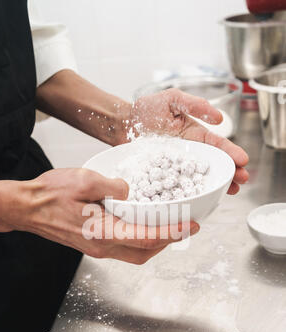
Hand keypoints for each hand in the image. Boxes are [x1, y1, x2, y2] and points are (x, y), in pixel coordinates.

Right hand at [6, 169, 199, 264]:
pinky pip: (123, 248)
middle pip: (145, 252)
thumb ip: (113, 186)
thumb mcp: (85, 180)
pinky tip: (142, 227)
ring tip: (168, 228)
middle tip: (184, 228)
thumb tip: (129, 191)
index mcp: (103, 231)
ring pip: (135, 254)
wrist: (27, 208)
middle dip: (168, 242)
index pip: (147, 237)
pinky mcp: (93, 245)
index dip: (173, 232)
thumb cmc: (50, 196)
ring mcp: (97, 249)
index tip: (190, 226)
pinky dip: (139, 241)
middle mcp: (102, 246)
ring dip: (155, 243)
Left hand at [128, 89, 248, 194]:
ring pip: (199, 177)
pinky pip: (178, 185)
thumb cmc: (147, 109)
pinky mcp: (163, 175)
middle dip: (229, 172)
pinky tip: (200, 198)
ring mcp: (176, 166)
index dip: (230, 152)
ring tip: (230, 191)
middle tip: (242, 180)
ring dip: (215, 184)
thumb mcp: (173, 99)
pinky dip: (189, 192)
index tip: (243, 160)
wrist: (122, 123)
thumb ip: (194, 105)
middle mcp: (189, 153)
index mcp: (194, 135)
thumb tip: (218, 119)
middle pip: (213, 165)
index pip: (216, 145)